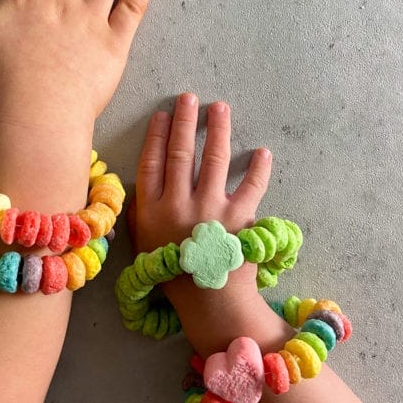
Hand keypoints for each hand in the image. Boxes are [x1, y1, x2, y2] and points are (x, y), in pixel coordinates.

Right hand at [132, 92, 281, 354]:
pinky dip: (258, 168)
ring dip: (217, 130)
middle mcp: (179, 204)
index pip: (151, 163)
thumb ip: (140, 217)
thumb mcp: (144, 248)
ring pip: (213, 159)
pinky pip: (251, 186)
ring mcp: (210, 209)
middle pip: (180, 153)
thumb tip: (141, 187)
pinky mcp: (239, 217)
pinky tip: (262, 151)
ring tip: (219, 108)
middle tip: (188, 97)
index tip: (162, 115)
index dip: (156, 136)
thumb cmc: (174, 278)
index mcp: (152, 211)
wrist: (211, 304)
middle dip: (184, 121)